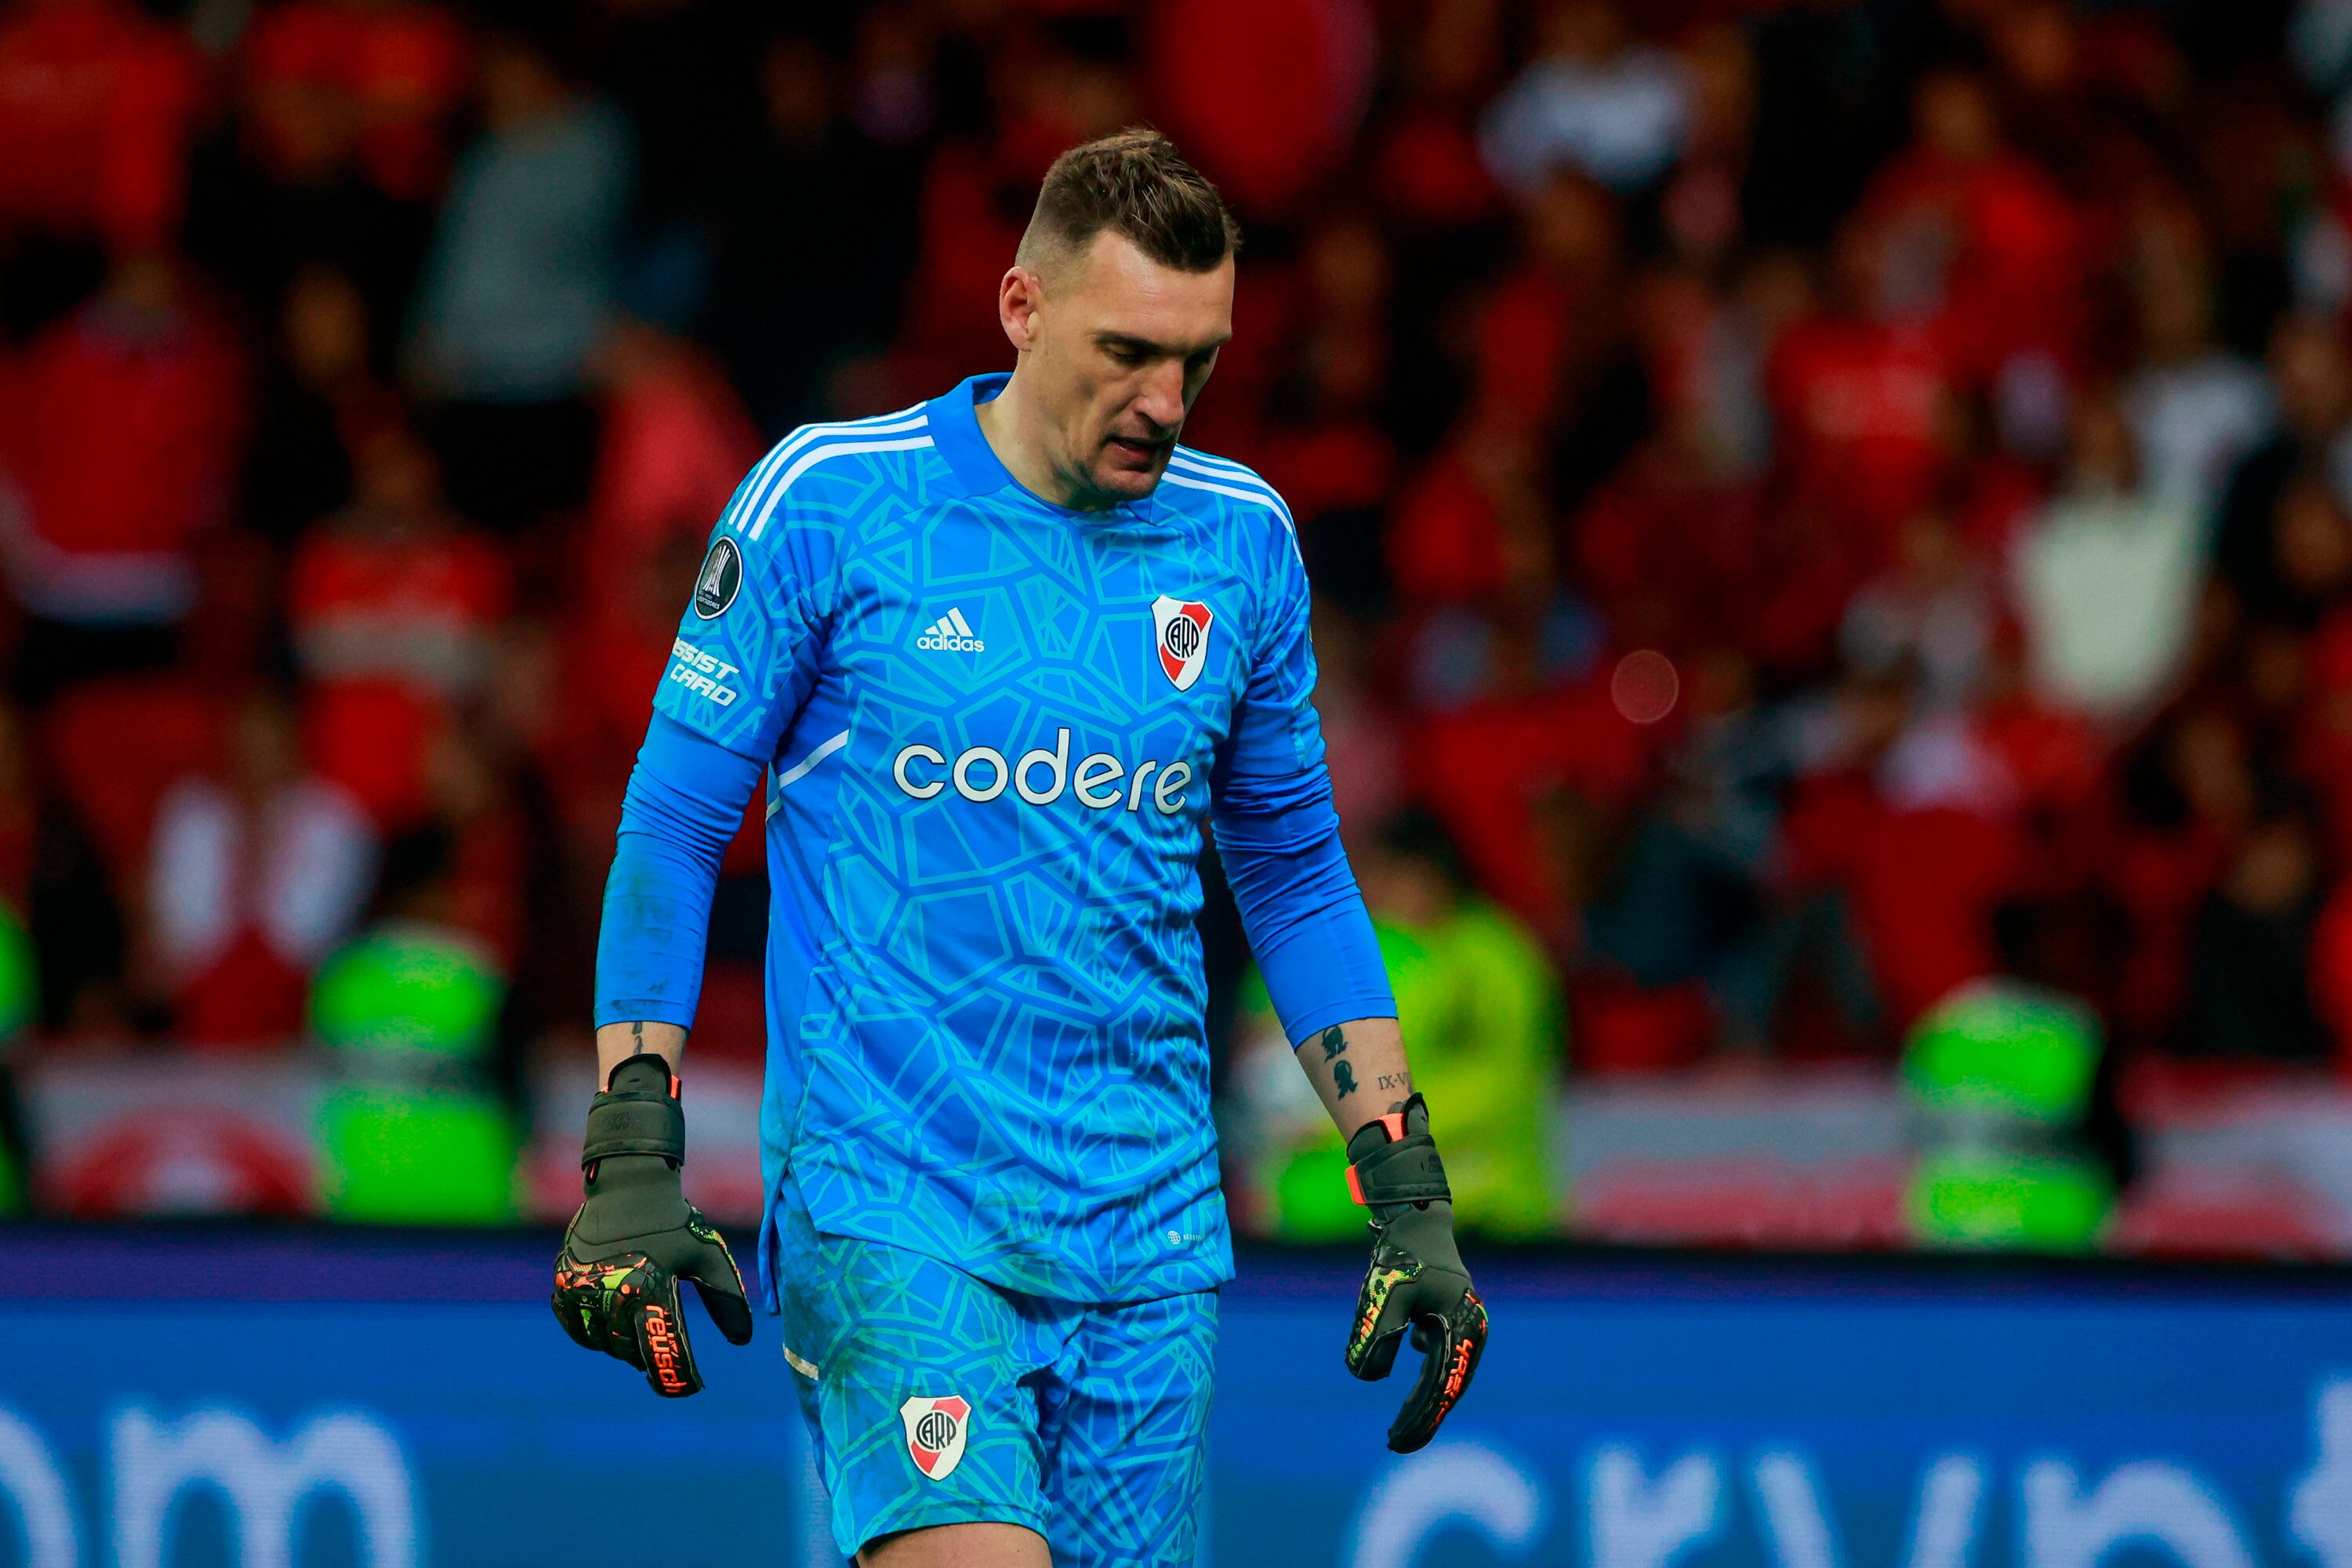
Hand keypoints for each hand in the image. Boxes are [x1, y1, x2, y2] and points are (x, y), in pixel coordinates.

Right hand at [551, 1055, 751, 1395]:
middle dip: (650, 1357)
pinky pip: (575, 1325)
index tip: (692, 1387)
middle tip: (663, 1354)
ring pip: (602, 1342)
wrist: (629, 1185)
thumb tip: (743, 1341)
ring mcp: (584, 1288)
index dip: (679, 1376)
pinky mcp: (565, 1282)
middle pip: (631, 1352)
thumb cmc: (675, 1222)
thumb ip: (727, 1300)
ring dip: (621, 1347)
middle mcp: (614, 1291)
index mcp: (652, 1287)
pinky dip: (591, 1334)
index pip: (665, 1349)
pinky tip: (608, 1330)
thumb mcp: (708, 1257)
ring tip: (636, 1334)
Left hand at [1341, 1096, 1488, 1452]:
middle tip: (1395, 1444)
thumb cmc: (1401, 1255)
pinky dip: (1425, 1374)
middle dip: (1423, 1418)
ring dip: (1424, 1399)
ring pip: (1446, 1373)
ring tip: (1400, 1422)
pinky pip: (1441, 1355)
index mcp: (1463, 1329)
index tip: (1395, 1441)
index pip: (1441, 1388)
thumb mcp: (1384, 1296)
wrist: (1414, 1216)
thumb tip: (1366, 1378)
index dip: (1419, 1419)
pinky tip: (1407, 1372)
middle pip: (1448, 1387)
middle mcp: (1471, 1330)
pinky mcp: (1451, 1315)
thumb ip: (1376, 1337)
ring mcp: (1464, 1322)